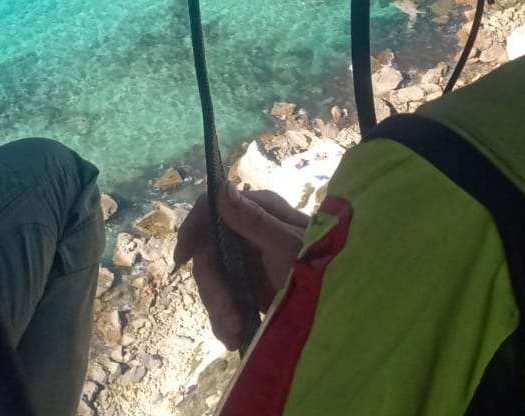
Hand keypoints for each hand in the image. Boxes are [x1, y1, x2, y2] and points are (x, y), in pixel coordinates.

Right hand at [174, 184, 310, 350]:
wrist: (341, 297)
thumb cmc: (319, 262)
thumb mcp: (288, 244)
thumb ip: (254, 221)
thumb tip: (221, 189)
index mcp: (256, 210)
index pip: (210, 209)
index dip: (192, 230)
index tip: (183, 259)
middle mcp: (245, 231)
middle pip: (209, 253)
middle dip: (213, 287)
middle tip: (228, 316)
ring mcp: (245, 260)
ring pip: (213, 280)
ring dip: (218, 308)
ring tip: (234, 332)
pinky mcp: (247, 286)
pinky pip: (224, 300)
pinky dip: (224, 319)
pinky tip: (234, 337)